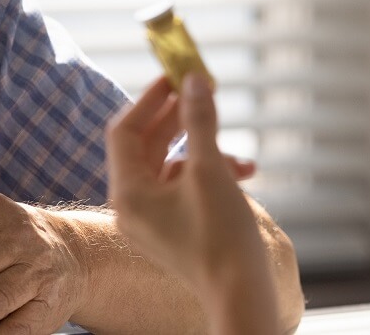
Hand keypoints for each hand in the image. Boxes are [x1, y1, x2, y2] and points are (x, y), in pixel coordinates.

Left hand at [107, 74, 277, 301]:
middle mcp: (132, 207)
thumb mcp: (210, 170)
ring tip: (239, 152)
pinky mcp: (174, 228)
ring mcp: (152, 220)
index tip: (174, 74)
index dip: (150, 99)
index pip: (125, 131)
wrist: (241, 294)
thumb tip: (193, 80)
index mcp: (127, 193)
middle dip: (179, 118)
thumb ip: (198, 121)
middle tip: (203, 89)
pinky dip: (211, 174)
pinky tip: (244, 174)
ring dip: (204, 149)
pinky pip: (185, 188)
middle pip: (147, 146)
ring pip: (172, 166)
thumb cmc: (221, 236)